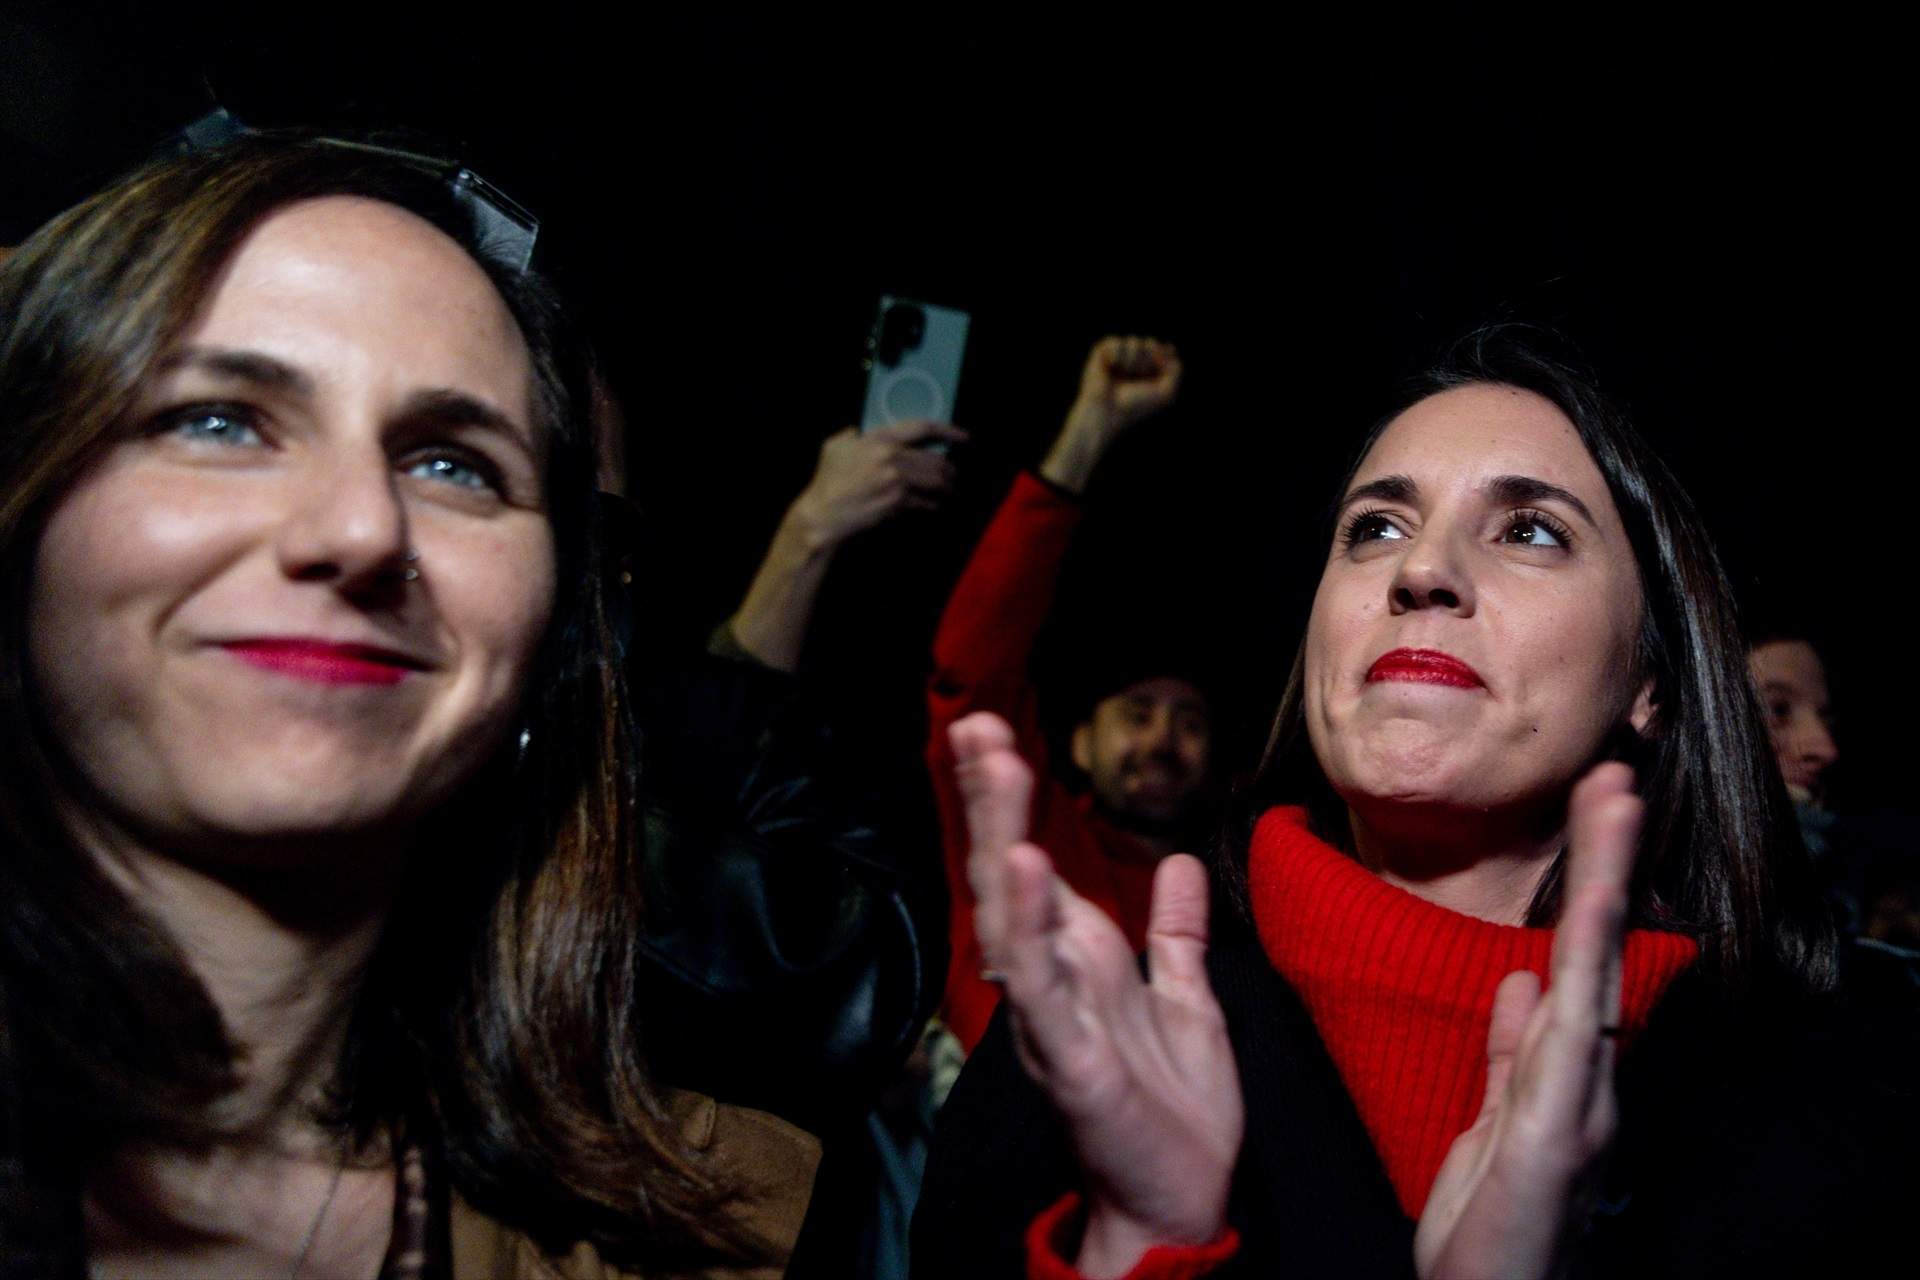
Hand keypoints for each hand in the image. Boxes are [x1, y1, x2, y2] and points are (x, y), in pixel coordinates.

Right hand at [789, 421, 966, 547]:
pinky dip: (933, 505)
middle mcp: (890, 457)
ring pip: (936, 481)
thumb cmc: (827, 481)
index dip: (948, 431)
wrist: (823, 514)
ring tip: (949, 491)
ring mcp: (895, 480)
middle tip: (954, 476)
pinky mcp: (897, 502)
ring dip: (947, 488)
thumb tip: (859, 432)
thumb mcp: (835, 447)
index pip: (922, 428)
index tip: (964, 437)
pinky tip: (935, 506)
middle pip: (935, 460)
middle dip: (949, 470)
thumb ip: (852, 435)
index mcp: (879, 439)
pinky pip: (925, 502)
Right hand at [950, 712, 1240, 1278]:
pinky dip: (1027, 926)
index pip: (1034, 863)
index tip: (995, 734)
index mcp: (1078, 959)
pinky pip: (1039, 984)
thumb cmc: (1174, 1110)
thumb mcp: (1187, 1000)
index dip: (1010, 802)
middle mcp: (1050, 978)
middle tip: (976, 727)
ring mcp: (1051, 1014)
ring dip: (1000, 839)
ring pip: (1011, 915)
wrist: (1180, 1199)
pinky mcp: (1065, 1055)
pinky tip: (1023, 871)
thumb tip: (1179, 865)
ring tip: (997, 769)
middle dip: (991, 800)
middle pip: (1006, 873)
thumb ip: (1177, 934)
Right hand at [1072, 335, 1182, 433]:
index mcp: (1150, 371)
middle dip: (1148, 360)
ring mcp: (1118, 357)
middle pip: (1151, 343)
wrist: (1106, 412)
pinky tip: (1110, 368)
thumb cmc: (1135, 406)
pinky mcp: (1102, 353)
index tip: (1156, 371)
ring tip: (1124, 373)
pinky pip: (1116, 342)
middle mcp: (1134, 362)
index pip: (1164, 350)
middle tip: (1139, 376)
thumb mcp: (1166, 392)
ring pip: (1134, 342)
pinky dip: (1117, 357)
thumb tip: (1167, 348)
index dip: (1163, 355)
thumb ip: (1176, 369)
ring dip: (1133, 360)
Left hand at [1414, 764, 1640, 1279]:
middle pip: (1594, 949)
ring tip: (1612, 814)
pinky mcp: (1551, 1139)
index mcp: (1560, 1065)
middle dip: (1604, 861)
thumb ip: (1508, 1053)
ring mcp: (1575, 1104)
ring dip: (1600, 893)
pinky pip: (1564, 1050)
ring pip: (1591, 977)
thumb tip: (1521, 981)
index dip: (1585, 880)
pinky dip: (1575, 989)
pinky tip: (1577, 938)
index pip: (1573, 954)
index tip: (1591, 807)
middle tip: (1613, 778)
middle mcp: (1582, 1076)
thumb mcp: (1491, 1122)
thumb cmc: (1493, 1222)